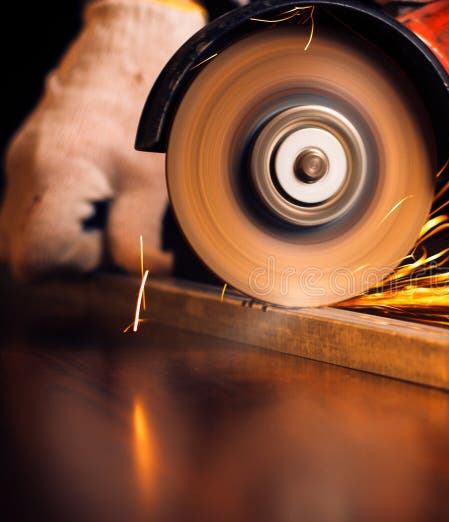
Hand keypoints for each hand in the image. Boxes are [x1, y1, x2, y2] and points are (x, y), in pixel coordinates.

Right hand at [0, 0, 204, 279]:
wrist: (131, 45)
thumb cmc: (152, 107)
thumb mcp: (158, 178)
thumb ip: (139, 236)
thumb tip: (143, 280)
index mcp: (54, 178)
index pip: (39, 261)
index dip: (80, 266)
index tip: (114, 246)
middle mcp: (24, 176)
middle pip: (30, 257)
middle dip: (77, 258)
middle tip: (120, 229)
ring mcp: (22, 169)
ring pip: (31, 238)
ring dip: (75, 239)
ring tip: (115, 208)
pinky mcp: (31, 164)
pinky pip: (38, 212)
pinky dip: (71, 218)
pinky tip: (105, 195)